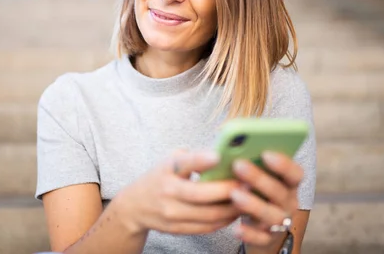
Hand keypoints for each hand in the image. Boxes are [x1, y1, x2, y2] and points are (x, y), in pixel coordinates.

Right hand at [117, 150, 241, 235]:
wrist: (134, 206)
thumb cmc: (159, 177)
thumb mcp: (169, 161)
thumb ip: (193, 158)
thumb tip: (225, 155)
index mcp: (166, 169)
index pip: (184, 163)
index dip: (201, 160)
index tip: (219, 156)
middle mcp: (167, 192)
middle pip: (201, 195)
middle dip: (228, 189)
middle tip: (248, 182)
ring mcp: (172, 213)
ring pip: (209, 215)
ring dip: (232, 208)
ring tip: (248, 198)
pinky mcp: (177, 229)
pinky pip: (207, 227)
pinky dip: (224, 220)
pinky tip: (235, 211)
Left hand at [228, 151, 303, 247]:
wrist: (258, 223)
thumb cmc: (253, 187)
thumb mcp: (255, 172)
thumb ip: (248, 156)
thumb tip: (228, 137)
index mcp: (288, 182)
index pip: (295, 173)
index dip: (283, 163)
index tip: (265, 152)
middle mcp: (288, 202)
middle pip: (279, 192)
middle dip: (259, 178)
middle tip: (238, 165)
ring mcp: (280, 221)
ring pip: (272, 215)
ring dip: (254, 204)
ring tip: (234, 193)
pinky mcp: (267, 238)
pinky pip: (261, 238)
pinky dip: (250, 234)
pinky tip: (236, 228)